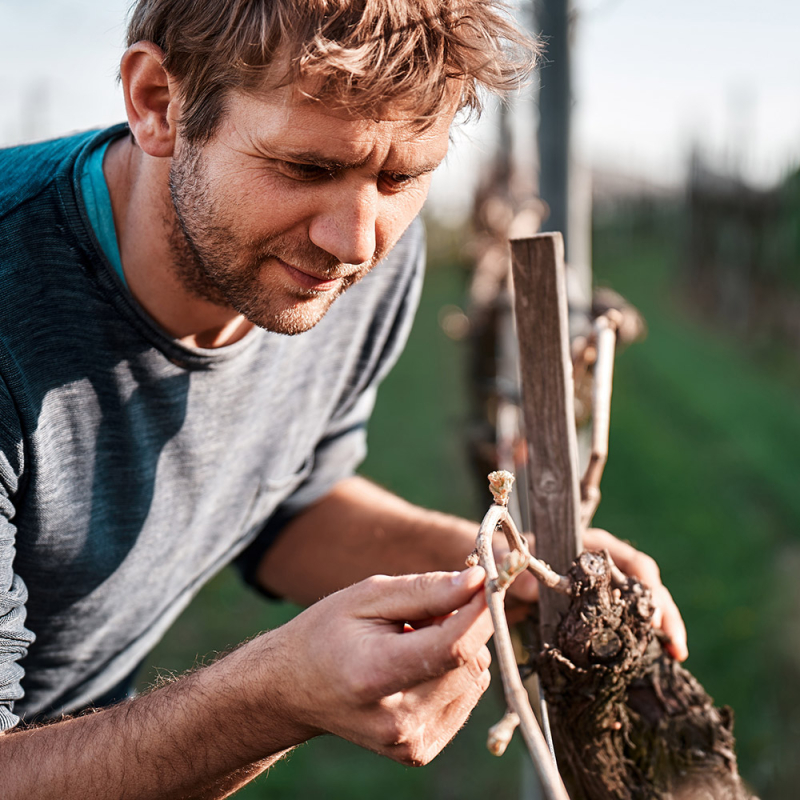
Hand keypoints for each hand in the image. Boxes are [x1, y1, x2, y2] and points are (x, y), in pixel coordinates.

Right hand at [267, 567, 492, 765]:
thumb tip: (479, 581)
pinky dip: (452, 674)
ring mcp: (409, 743)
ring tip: (410, 643)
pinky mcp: (419, 752)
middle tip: (421, 614)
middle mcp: (396, 721)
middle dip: (461, 626)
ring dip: (457, 650)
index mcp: (375, 676)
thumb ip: (427, 589)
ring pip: (475, 678)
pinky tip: (414, 668)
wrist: (293, 689)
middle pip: (469, 662)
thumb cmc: (327, 632)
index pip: (453, 647)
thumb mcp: (368, 596)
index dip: (479, 612)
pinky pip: (466, 697)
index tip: (487, 582)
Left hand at [502, 528, 687, 661]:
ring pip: (644, 606)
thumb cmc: (509, 557)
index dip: (646, 582)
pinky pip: (628, 624)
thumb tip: (531, 585)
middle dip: (665, 612)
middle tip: (675, 643)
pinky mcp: (600, 613)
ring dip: (664, 628)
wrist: (501, 571)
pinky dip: (644, 640)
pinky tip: (660, 659)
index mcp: (592, 547)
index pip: (631, 560)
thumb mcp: (511, 561)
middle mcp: (605, 568)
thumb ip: (519, 573)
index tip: (653, 606)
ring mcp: (606, 591)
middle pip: (647, 586)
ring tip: (677, 654)